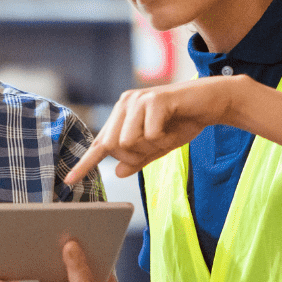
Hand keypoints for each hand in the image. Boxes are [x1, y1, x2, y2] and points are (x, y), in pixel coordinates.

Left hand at [64, 75, 243, 185]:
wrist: (213, 101)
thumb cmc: (183, 121)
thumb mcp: (159, 145)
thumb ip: (138, 158)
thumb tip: (117, 172)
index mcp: (121, 113)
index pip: (99, 143)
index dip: (85, 164)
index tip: (69, 181)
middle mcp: (125, 103)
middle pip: (115, 147)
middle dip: (137, 156)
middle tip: (158, 146)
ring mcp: (138, 100)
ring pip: (130, 142)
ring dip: (152, 147)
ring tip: (168, 134)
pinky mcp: (154, 100)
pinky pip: (151, 135)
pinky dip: (166, 138)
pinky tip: (175, 127)